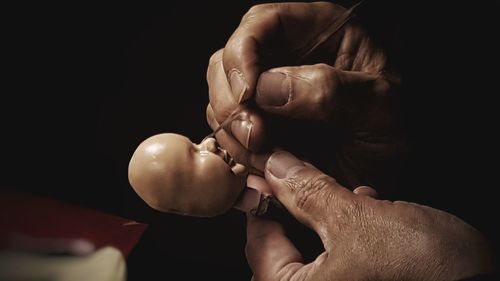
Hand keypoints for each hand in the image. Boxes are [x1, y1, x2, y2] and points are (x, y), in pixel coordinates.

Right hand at [206, 2, 403, 188]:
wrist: (392, 172)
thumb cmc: (398, 130)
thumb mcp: (381, 107)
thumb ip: (331, 92)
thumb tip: (268, 87)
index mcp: (320, 33)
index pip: (264, 23)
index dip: (243, 53)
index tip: (247, 92)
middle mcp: (287, 59)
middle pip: (229, 61)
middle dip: (232, 100)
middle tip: (255, 135)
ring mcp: (270, 95)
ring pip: (223, 98)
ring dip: (233, 130)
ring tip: (265, 154)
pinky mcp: (262, 125)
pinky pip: (230, 131)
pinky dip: (237, 150)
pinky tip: (262, 163)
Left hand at [245, 151, 493, 280]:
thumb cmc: (423, 274)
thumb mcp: (358, 221)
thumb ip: (309, 193)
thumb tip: (277, 168)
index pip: (258, 239)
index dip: (264, 197)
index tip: (270, 168)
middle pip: (285, 242)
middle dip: (300, 205)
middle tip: (308, 173)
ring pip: (316, 245)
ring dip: (329, 214)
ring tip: (349, 194)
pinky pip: (341, 255)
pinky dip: (351, 231)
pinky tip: (372, 211)